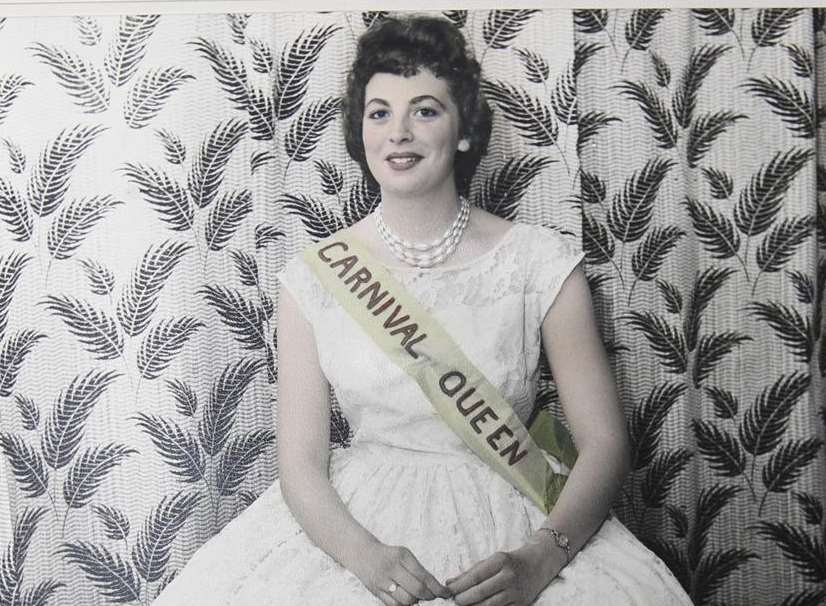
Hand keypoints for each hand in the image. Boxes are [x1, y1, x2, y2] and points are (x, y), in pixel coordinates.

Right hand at [350, 541, 451, 604]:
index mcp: (401, 557)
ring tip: (418, 596)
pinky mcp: (376, 592)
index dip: (437, 588)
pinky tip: (407, 600)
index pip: (424, 576)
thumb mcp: (404, 555)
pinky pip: (394, 605)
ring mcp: (382, 582)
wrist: (362, 554)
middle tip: (433, 596)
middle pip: (416, 590)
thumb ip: (418, 570)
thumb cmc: (388, 555)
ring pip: (406, 600)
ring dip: (416, 602)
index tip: (446, 593)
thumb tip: (433, 588)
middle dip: (429, 596)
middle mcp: (391, 568)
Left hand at [446, 539, 564, 605]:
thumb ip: (471, 571)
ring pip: (489, 605)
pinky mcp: (521, 604)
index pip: (475, 576)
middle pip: (480, 592)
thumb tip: (449, 582)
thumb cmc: (510, 561)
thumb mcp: (492, 560)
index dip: (459, 586)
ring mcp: (516, 592)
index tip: (447, 591)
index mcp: (500, 561)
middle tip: (454, 601)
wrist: (538, 564)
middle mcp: (509, 576)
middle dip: (463, 599)